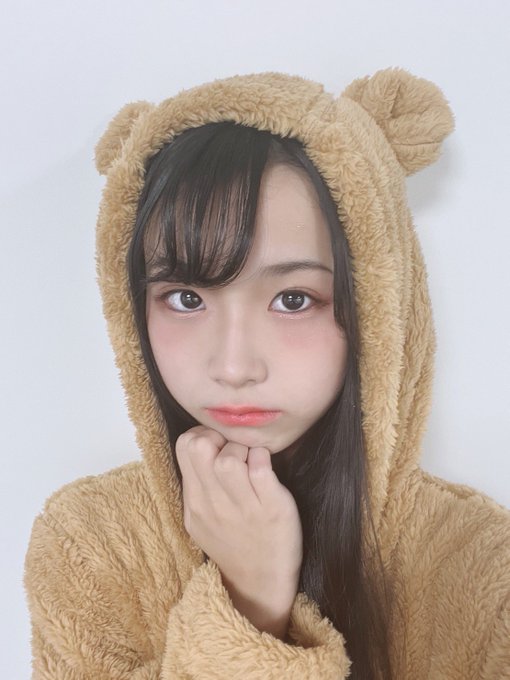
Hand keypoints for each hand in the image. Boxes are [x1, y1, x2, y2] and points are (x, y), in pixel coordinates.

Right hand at [175, 425, 302, 637]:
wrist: (259, 585)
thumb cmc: (233, 544)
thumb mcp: (201, 519)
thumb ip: (198, 485)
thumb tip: (202, 445)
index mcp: (195, 502)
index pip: (184, 445)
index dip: (202, 435)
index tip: (218, 445)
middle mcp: (214, 503)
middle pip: (200, 446)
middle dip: (219, 437)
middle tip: (234, 449)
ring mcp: (243, 506)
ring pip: (230, 457)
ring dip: (243, 449)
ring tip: (251, 461)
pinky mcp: (272, 507)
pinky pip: (262, 468)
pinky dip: (264, 459)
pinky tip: (266, 469)